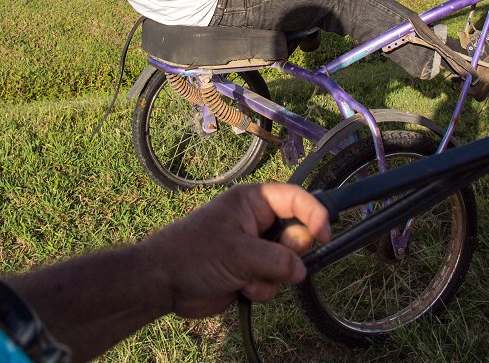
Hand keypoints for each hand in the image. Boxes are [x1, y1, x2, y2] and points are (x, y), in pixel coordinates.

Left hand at [139, 183, 330, 318]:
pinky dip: (262, 289)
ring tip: (247, 279)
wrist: (164, 283)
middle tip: (273, 260)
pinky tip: (241, 289)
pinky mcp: (251, 273)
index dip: (315, 214)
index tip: (324, 236)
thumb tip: (301, 270)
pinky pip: (274, 282)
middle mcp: (257, 222)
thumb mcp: (238, 252)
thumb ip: (276, 260)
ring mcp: (255, 249)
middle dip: (289, 253)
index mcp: (254, 202)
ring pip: (287, 264)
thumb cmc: (194, 254)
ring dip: (272, 277)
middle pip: (297, 234)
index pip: (296, 199)